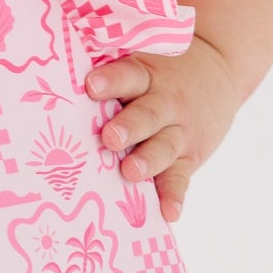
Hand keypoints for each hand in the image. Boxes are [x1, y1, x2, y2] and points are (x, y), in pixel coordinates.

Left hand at [84, 35, 240, 221]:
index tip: (91, 87)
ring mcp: (177, 132)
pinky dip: (174, 195)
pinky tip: (169, 212)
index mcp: (145, 76)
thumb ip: (109, 71)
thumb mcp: (142, 61)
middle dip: (128, 127)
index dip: (111, 81)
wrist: (219, 69)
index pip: (128, 76)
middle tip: (110, 138)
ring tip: (130, 172)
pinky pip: (181, 177)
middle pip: (147, 114)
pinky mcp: (189, 157)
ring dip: (148, 161)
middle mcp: (163, 103)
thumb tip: (53, 74)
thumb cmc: (159, 72)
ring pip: (163, 147)